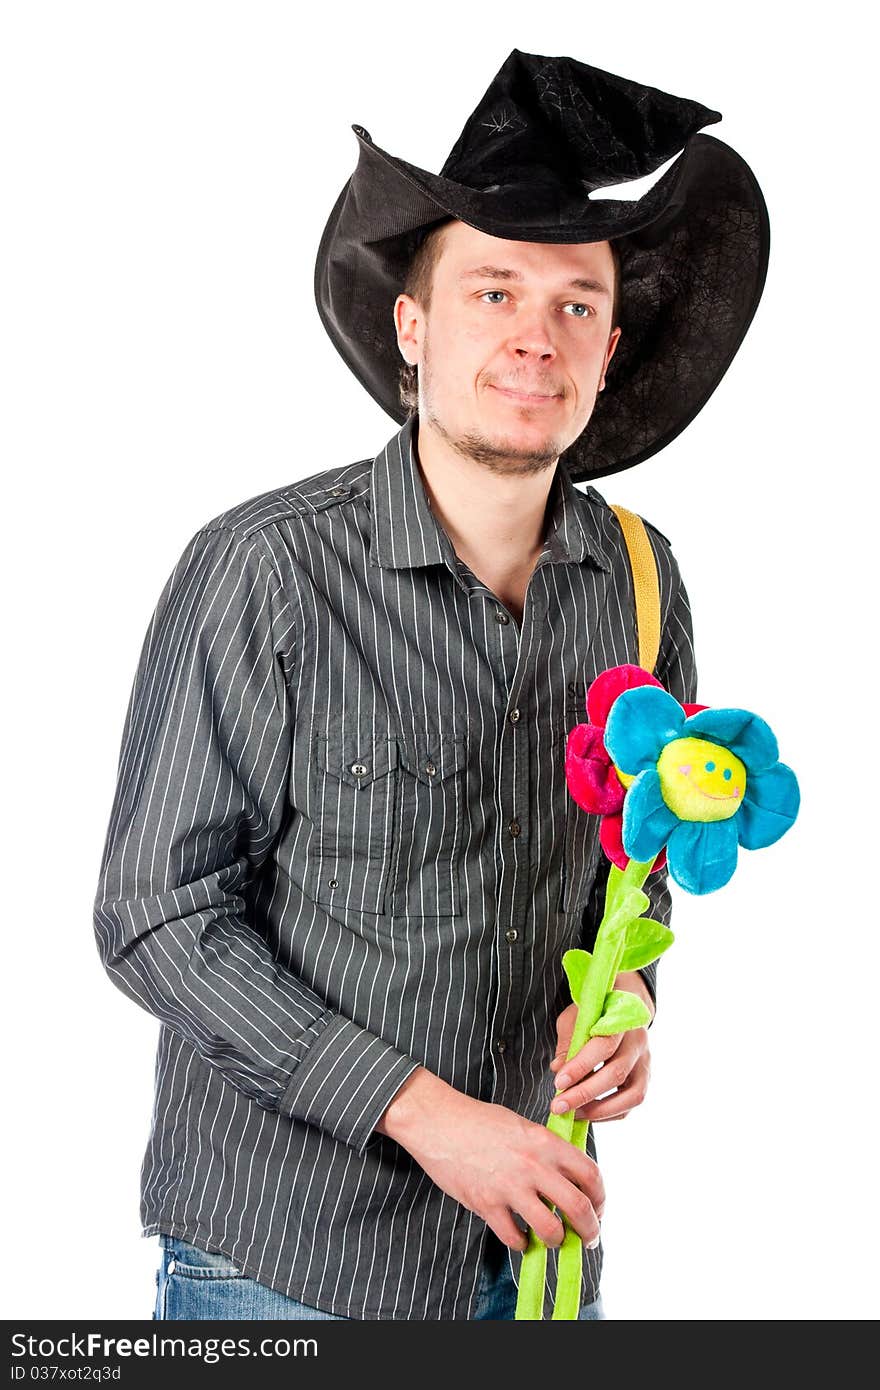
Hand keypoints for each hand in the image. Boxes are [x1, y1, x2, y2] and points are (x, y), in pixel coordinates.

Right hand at [377, 1067, 604, 1252]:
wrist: (438, 1121)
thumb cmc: (479, 1120)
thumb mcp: (522, 1125)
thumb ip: (546, 1150)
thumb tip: (566, 1176)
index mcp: (545, 1142)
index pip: (591, 1175)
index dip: (601, 1198)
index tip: (598, 1209)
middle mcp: (533, 1165)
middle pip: (580, 1208)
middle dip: (590, 1230)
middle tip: (588, 1238)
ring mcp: (510, 1186)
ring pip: (551, 1230)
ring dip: (557, 1240)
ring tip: (552, 1239)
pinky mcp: (486, 1203)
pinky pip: (514, 1237)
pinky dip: (521, 1244)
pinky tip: (520, 1237)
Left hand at [549, 999, 650, 1122]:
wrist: (624, 1003)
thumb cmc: (595, 1011)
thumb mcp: (576, 1017)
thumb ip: (568, 1042)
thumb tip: (558, 1070)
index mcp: (621, 1020)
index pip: (603, 1047)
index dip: (581, 1067)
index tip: (559, 1082)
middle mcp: (638, 1042)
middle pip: (616, 1074)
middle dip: (584, 1094)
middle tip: (558, 1106)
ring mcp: (645, 1063)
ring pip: (632, 1095)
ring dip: (600, 1110)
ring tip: (573, 1114)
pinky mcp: (644, 1079)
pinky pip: (632, 1104)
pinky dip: (610, 1114)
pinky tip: (587, 1113)